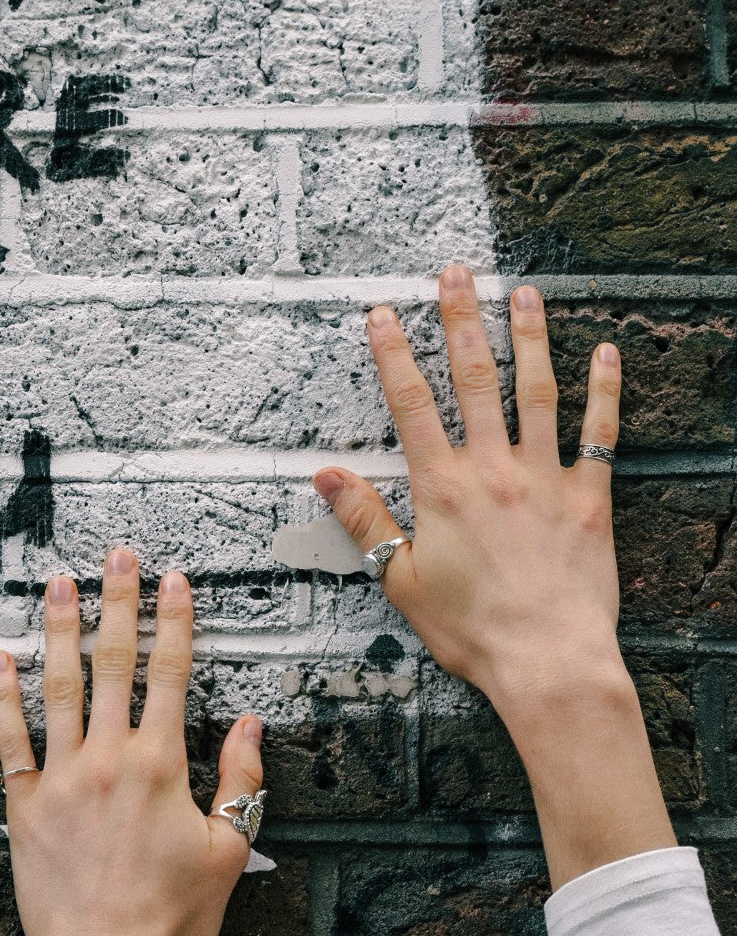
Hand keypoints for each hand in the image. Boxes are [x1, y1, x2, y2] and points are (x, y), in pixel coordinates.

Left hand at [0, 549, 262, 935]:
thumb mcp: (229, 852)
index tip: (173, 580)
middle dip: (118, 604)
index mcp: (160, 765)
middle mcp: (108, 758)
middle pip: (113, 664)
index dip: (174, 622)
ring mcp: (62, 777)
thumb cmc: (172, 916)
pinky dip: (2, 697)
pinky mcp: (25, 803)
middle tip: (116, 555)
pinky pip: (10, 740)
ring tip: (58, 583)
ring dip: (60, 630)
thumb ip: (242, 782)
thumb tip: (252, 726)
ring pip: (59, 687)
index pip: (171, 674)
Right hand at [314, 266, 624, 710]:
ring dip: (529, 338)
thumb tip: (327, 475)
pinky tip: (607, 354)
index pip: (411, 404)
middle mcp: (493, 469)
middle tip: (455, 273)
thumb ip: (365, 521)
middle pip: (474, 379)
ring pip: (536, 393)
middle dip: (461, 321)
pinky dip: (605, 392)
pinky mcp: (589, 498)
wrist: (548, 662)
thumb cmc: (470, 628)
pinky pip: (600, 434)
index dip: (393, 354)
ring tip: (523, 293)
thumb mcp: (400, 580)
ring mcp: (546, 478)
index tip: (382, 314)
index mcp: (443, 488)